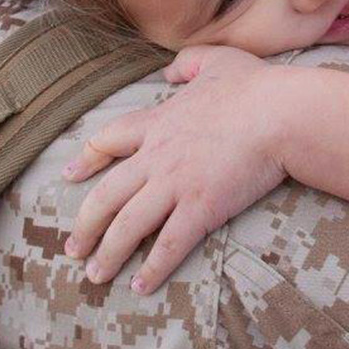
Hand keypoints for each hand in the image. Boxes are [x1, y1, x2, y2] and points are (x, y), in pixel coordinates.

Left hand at [63, 45, 289, 293]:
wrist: (280, 112)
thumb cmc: (255, 86)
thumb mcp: (216, 61)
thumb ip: (188, 64)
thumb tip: (170, 72)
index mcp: (159, 122)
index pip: (107, 140)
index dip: (86, 160)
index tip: (69, 176)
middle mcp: (157, 156)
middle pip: (106, 194)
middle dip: (85, 226)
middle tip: (72, 249)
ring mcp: (176, 183)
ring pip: (127, 225)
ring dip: (107, 254)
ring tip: (95, 277)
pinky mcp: (200, 207)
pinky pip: (168, 245)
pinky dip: (152, 269)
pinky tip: (141, 287)